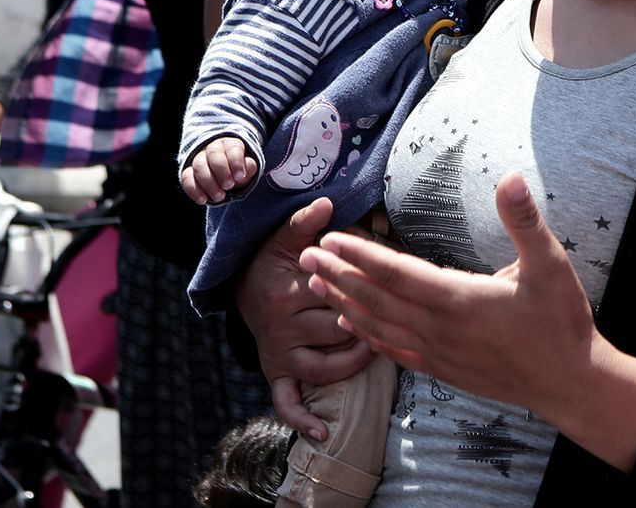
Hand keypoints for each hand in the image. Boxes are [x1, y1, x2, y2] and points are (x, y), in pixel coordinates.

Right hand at [182, 135, 257, 203]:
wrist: (226, 177)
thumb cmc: (238, 170)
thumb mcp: (248, 169)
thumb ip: (248, 168)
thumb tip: (243, 173)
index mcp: (230, 144)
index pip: (232, 148)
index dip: (236, 162)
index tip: (240, 176)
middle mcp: (213, 148)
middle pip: (214, 154)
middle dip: (222, 171)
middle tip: (229, 186)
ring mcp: (199, 159)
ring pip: (199, 165)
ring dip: (209, 182)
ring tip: (220, 197)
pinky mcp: (188, 172)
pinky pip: (186, 177)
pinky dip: (193, 189)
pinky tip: (203, 200)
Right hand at [237, 199, 375, 438]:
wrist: (243, 285)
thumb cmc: (274, 259)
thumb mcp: (286, 236)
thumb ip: (305, 221)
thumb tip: (327, 202)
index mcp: (285, 291)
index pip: (333, 296)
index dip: (364, 293)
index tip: (387, 289)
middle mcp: (279, 326)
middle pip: (334, 331)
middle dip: (363, 324)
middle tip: (392, 318)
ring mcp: (277, 353)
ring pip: (321, 367)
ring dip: (350, 363)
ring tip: (374, 351)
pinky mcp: (275, 372)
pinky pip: (286, 401)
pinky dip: (303, 419)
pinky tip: (324, 433)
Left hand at [301, 173, 602, 414]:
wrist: (570, 383)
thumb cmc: (561, 322)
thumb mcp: (550, 264)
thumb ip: (525, 221)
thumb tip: (510, 177)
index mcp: (459, 299)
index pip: (396, 273)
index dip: (359, 255)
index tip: (329, 239)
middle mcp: (440, 329)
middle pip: (376, 299)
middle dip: (338, 276)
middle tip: (305, 258)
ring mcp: (439, 353)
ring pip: (379, 327)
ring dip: (345, 304)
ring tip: (316, 286)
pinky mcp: (444, 370)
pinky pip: (394, 350)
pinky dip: (367, 336)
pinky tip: (352, 326)